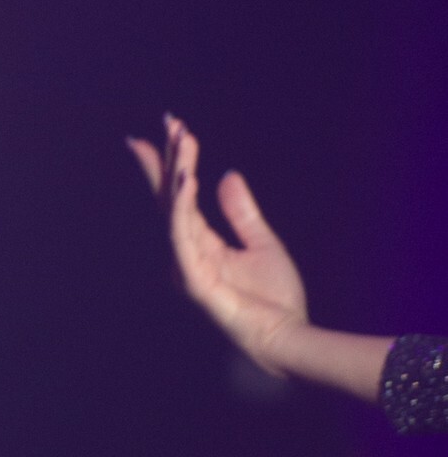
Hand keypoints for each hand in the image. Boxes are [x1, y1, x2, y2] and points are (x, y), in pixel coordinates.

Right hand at [127, 116, 310, 374]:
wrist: (288, 336)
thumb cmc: (275, 299)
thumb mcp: (262, 243)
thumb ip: (242, 212)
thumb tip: (227, 176)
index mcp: (201, 242)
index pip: (179, 196)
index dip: (172, 163)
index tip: (170, 128)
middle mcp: (187, 251)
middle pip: (170, 197)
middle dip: (168, 158)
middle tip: (170, 121)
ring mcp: (187, 265)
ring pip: (174, 210)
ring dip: (176, 172)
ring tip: (182, 140)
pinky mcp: (195, 280)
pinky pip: (183, 237)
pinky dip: (181, 208)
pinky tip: (186, 180)